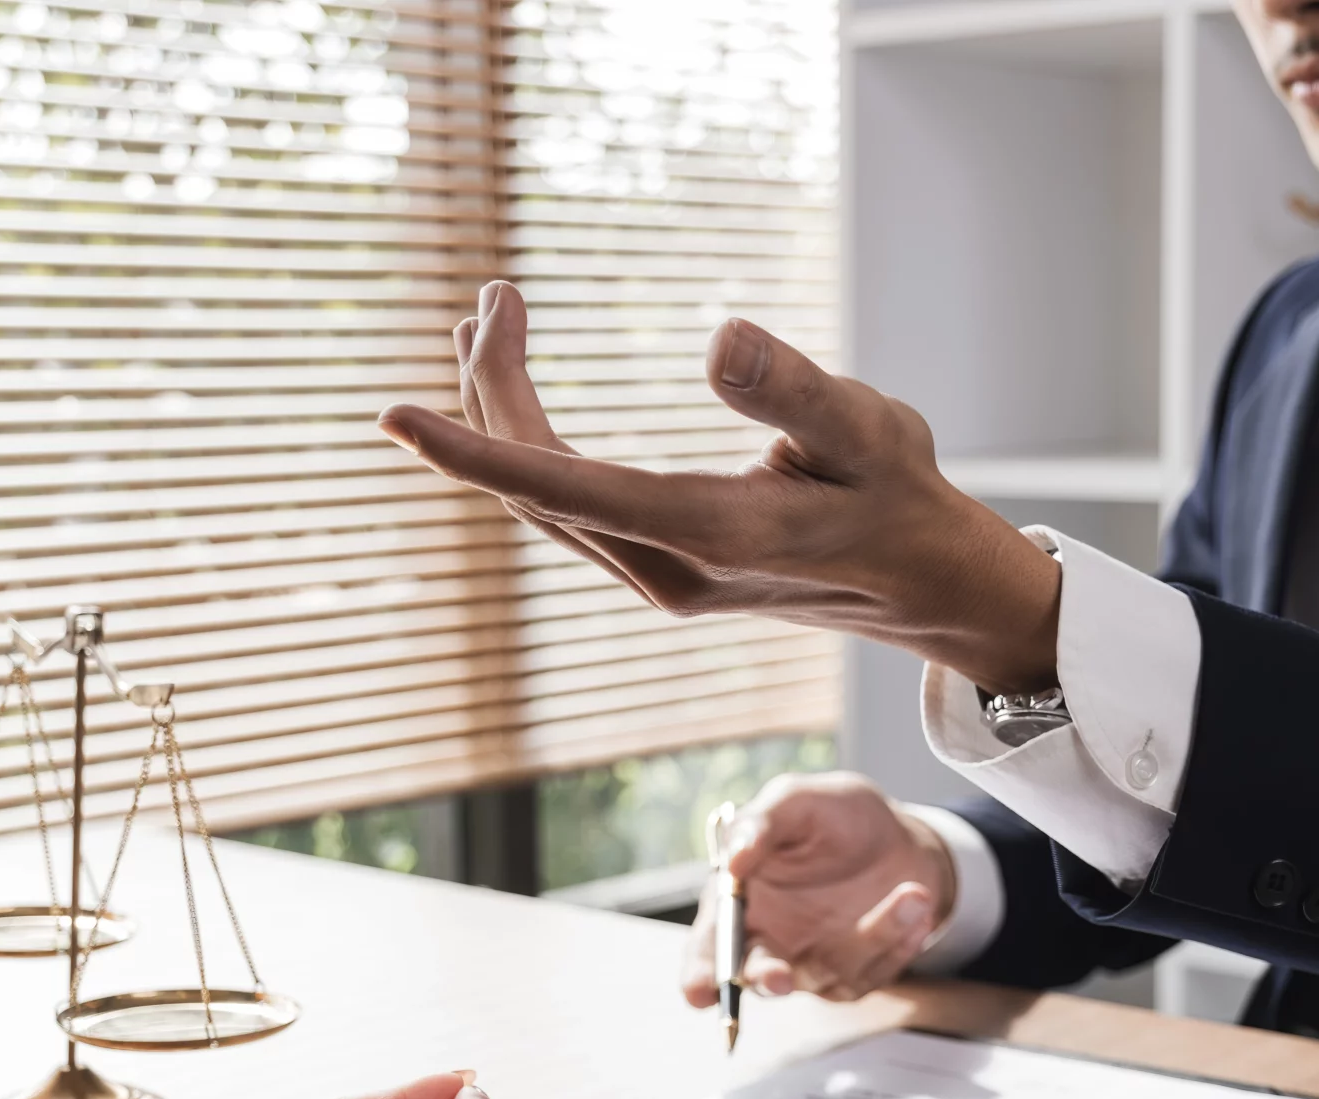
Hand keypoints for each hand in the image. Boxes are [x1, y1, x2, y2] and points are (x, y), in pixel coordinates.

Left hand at [392, 281, 1064, 694]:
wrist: (924, 583)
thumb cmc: (900, 496)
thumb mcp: (870, 430)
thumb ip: (794, 390)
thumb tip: (717, 335)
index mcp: (710, 533)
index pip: (563, 489)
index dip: (473, 450)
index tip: (394, 417)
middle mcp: (668, 570)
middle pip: (535, 486)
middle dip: (490, 390)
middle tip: (493, 295)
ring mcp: (657, 578)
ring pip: (544, 500)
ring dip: (502, 416)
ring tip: (490, 320)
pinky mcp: (659, 569)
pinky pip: (565, 509)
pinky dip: (529, 449)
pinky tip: (517, 398)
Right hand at [684, 772, 954, 1003]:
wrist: (898, 834)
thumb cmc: (835, 815)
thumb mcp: (799, 801)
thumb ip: (763, 824)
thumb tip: (735, 860)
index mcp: (739, 902)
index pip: (709, 946)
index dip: (698, 973)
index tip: (697, 991)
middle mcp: (770, 940)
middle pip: (756, 978)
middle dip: (765, 980)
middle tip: (779, 980)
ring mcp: (814, 962)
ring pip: (830, 973)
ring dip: (873, 937)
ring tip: (912, 893)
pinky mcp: (856, 973)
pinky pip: (873, 974)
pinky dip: (899, 940)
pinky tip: (916, 905)